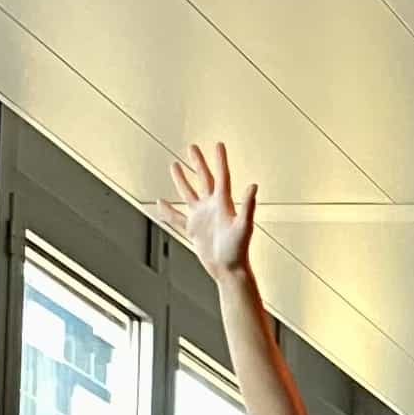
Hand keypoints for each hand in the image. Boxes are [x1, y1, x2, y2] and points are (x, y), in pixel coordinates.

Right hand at [160, 138, 255, 280]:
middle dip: (198, 163)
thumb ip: (248, 206)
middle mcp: (212, 207)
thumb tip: (253, 186)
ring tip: (174, 165)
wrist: (229, 270)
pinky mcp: (193, 229)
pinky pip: (176, 217)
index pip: (221, 176)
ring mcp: (201, 217)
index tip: (218, 144)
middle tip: (191, 147)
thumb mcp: (243, 226)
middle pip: (203, 179)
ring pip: (188, 193)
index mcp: (223, 204)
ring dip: (181, 179)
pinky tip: (160, 202)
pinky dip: (167, 210)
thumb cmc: (238, 250)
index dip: (220, 160)